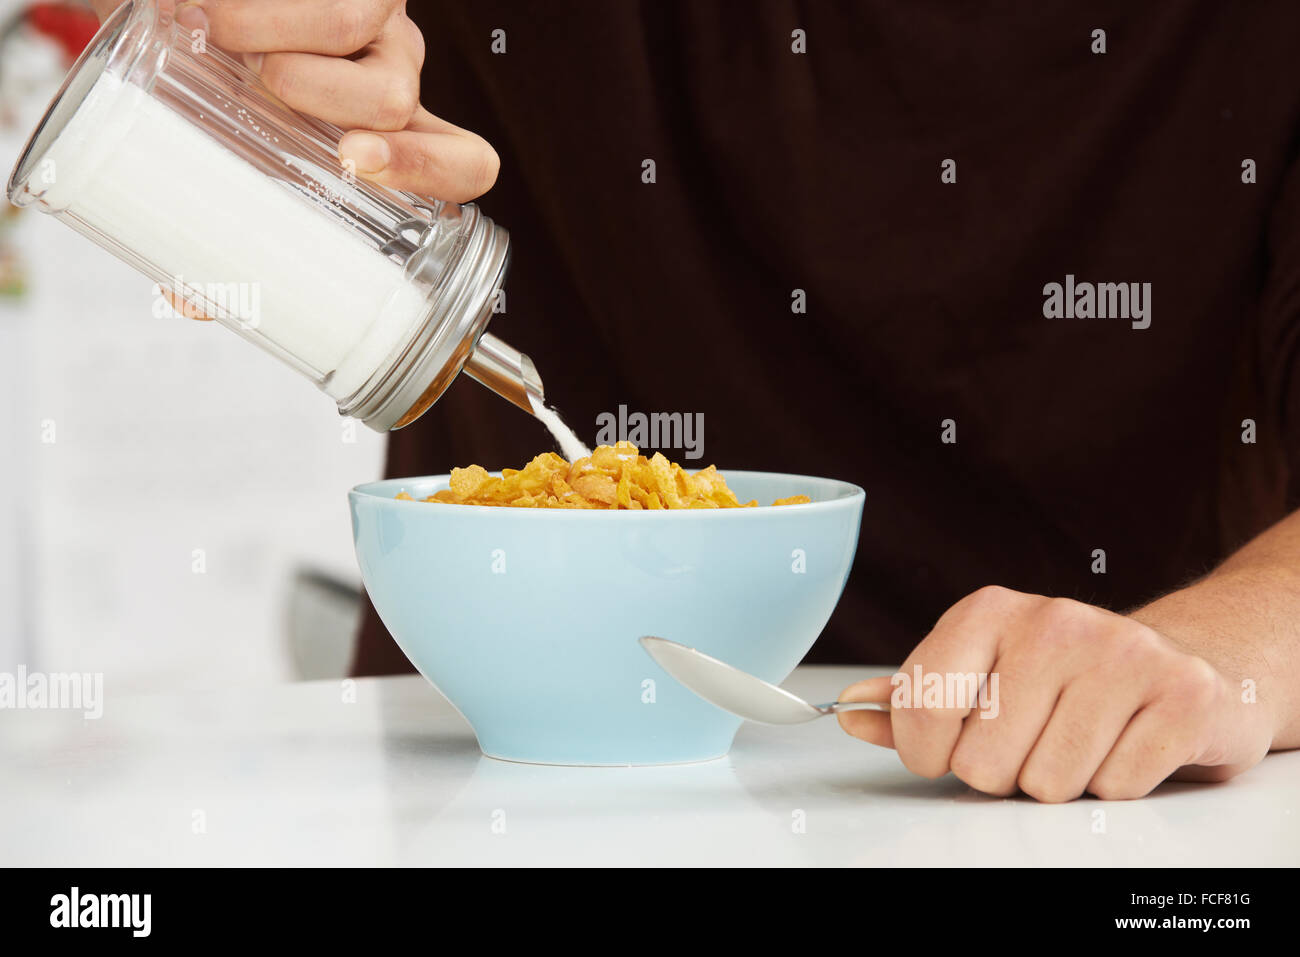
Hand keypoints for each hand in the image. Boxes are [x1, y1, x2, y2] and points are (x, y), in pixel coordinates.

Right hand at [89, 0, 497, 200]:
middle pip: (401, 104)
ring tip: (223, 45)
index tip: (356, 164)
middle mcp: (395, 79)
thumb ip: (223, 215)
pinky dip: (266, 12)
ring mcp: (379, 27)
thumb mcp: (232, 150)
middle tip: (283, 106)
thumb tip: (189, 300)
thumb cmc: (219, 88)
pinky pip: (340, 3)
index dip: (436, 170)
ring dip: (290, 56)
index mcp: (391, 139)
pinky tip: (213, 17)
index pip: (466, 163)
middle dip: (344, 115)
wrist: (186, 5)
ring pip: (368, 48)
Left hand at [836, 585, 1273, 801]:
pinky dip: (1118, 784)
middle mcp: (1053, 621)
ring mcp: (1122, 653)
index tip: (948, 749)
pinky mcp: (1182, 695)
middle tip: (1036, 741)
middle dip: (1004, 772)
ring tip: (1084, 740)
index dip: (928, 751)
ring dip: (1062, 781)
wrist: (1189, 660)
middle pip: (983, 761)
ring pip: (1048, 784)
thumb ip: (914, 697)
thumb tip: (847, 709)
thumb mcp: (983, 675)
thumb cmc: (1068, 678)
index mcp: (988, 611)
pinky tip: (1128, 743)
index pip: (922, 707)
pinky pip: (1115, 788)